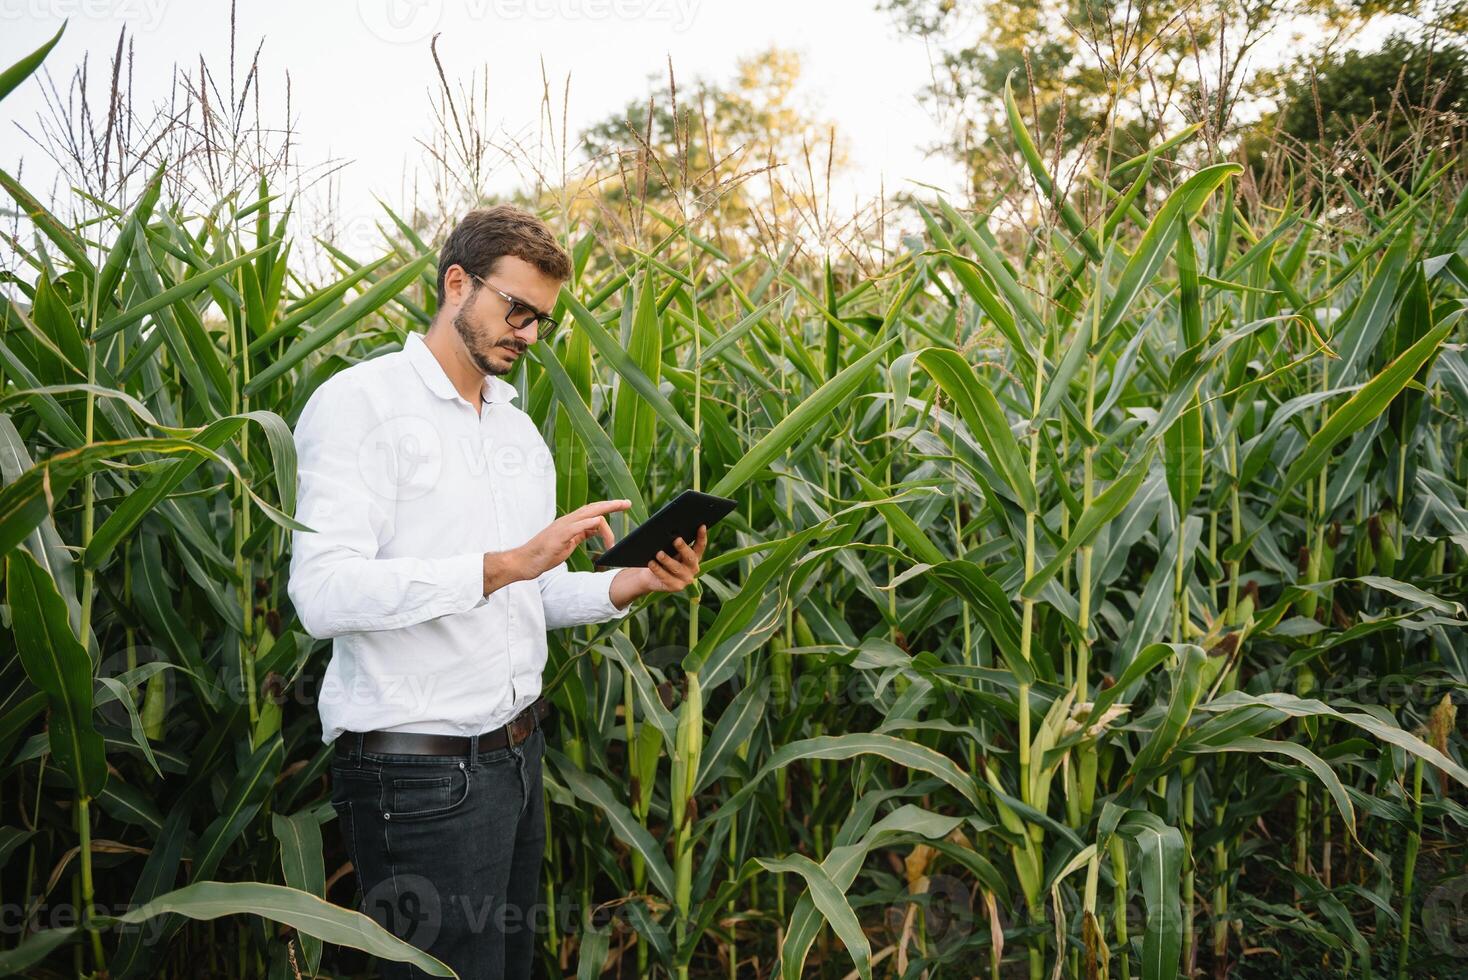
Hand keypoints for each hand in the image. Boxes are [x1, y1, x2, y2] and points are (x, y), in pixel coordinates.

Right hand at [504, 499, 631, 581]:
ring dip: (605, 517)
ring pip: (588, 514)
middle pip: (593, 508)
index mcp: (570, 523)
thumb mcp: (568, 544)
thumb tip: (594, 529)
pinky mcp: (559, 536)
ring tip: (616, 526)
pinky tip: (599, 523)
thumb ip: (580, 535)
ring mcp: (563, 527)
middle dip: (612, 504)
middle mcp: (567, 521)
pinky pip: (577, 526)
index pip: (592, 510)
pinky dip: (589, 523)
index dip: (607, 507)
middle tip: (628, 503)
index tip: (622, 506)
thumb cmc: (544, 554)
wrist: (524, 562)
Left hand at [610, 525, 707, 607]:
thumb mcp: (669, 550)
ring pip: (677, 568)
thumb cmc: (662, 559)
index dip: (702, 536)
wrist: (652, 577)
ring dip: (668, 560)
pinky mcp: (676, 587)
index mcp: (695, 557)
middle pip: (690, 557)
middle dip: (683, 548)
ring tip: (659, 553)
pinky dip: (658, 570)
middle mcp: (693, 568)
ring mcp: (686, 579)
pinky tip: (651, 563)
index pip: (700, 546)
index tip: (701, 525)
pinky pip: (666, 578)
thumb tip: (669, 531)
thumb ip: (672, 543)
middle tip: (676, 540)